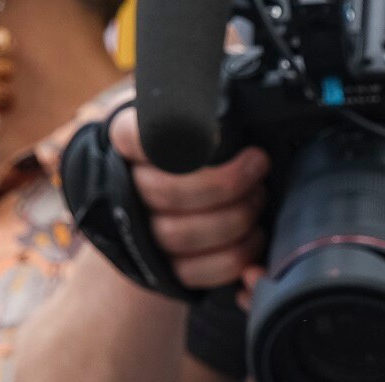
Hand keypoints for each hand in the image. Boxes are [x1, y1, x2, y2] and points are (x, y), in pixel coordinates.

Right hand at [107, 105, 269, 292]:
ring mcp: (142, 231)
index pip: (136, 137)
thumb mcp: (182, 110)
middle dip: (226, 184)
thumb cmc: (187, 145)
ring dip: (234, 220)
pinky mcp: (165, 268)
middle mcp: (125, 186)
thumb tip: (229, 112)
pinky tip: (255, 237)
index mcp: (126, 140)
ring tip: (259, 198)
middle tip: (258, 167)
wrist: (164, 194)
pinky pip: (197, 271)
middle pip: (168, 192)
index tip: (219, 139)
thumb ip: (194, 107)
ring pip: (182, 235)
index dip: (175, 141)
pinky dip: (234, 257)